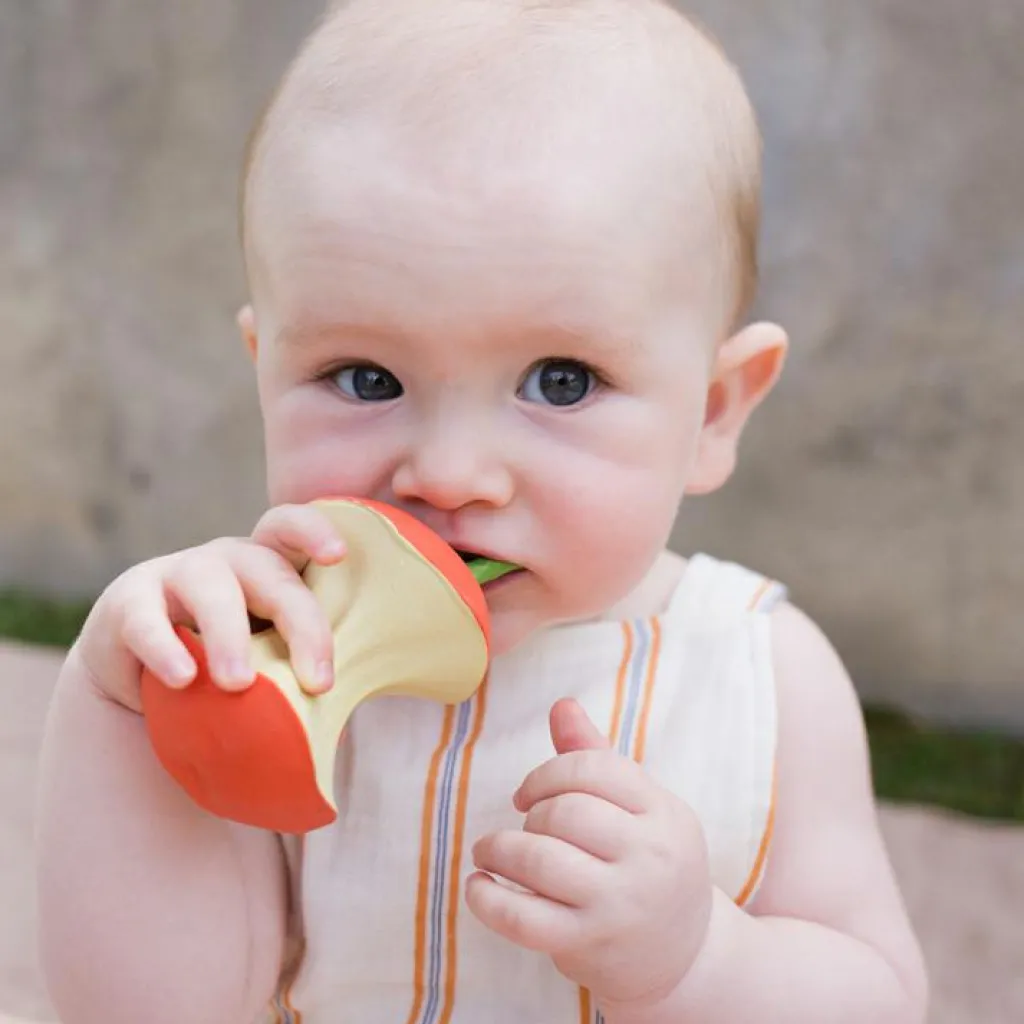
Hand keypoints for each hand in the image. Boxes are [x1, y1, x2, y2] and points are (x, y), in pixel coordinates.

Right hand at [73, 503, 345, 711]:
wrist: (141, 678)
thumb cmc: (227, 662)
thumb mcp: (269, 657)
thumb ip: (304, 668)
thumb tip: (355, 712)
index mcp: (270, 567)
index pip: (292, 530)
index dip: (314, 532)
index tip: (338, 555)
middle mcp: (228, 561)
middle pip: (269, 571)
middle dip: (300, 621)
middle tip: (318, 682)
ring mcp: (176, 575)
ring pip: (211, 589)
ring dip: (229, 636)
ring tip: (239, 684)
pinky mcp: (128, 605)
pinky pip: (146, 621)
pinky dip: (165, 649)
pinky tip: (182, 679)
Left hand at [466, 699, 712, 1007]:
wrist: (684, 955)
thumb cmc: (648, 862)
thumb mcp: (639, 807)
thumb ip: (595, 756)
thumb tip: (561, 705)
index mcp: (664, 813)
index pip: (594, 768)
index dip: (548, 772)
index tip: (529, 793)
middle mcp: (649, 857)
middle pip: (565, 811)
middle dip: (530, 813)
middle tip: (523, 827)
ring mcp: (619, 905)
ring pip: (539, 859)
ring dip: (498, 849)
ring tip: (489, 851)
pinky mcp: (588, 945)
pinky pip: (522, 918)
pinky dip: (487, 899)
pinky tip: (478, 886)